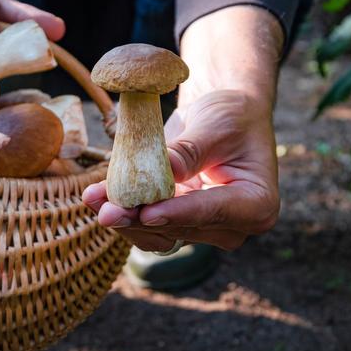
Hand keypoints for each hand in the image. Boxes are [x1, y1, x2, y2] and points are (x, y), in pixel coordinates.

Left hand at [82, 89, 279, 250]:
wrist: (225, 116)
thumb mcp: (214, 126)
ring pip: (158, 235)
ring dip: (124, 220)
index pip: (213, 212)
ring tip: (94, 198)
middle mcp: (233, 226)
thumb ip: (186, 154)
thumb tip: (154, 178)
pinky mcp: (178, 223)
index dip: (176, 214)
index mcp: (257, 204)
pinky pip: (147, 226)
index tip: (146, 213)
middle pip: (181, 229)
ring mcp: (204, 229)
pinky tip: (97, 196)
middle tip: (106, 208)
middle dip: (140, 218)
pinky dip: (124, 213)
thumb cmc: (231, 115)